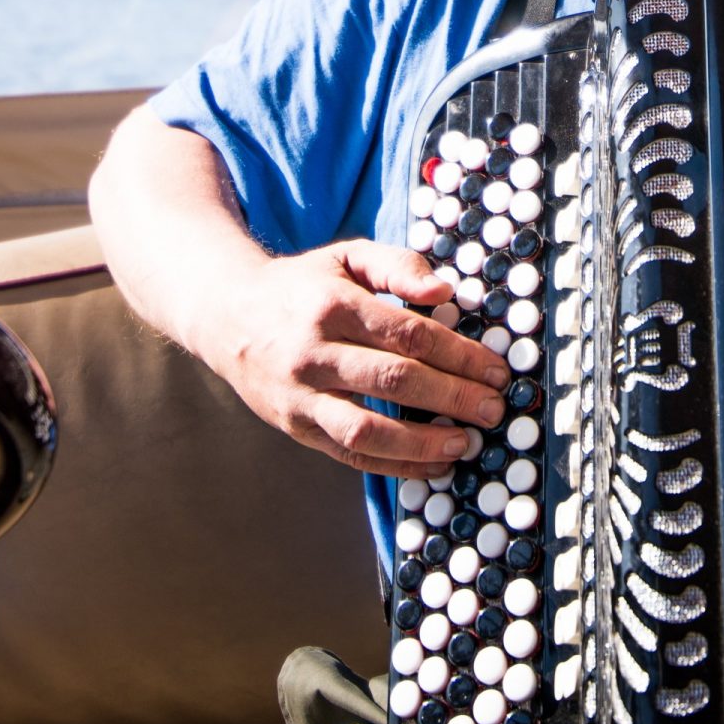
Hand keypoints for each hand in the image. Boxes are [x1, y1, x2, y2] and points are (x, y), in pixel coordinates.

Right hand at [201, 238, 512, 479]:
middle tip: (494, 407)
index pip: (407, 334)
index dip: (458, 355)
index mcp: (332, 305)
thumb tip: (444, 291)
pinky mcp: (296, 428)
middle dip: (454, 397)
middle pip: (394, 380)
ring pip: (368, 429)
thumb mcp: (346, 257)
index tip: (495, 369)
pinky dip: (396, 466)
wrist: (228, 315)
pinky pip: (350, 455)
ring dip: (424, 441)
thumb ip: (398, 266)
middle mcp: (313, 353)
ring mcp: (301, 396)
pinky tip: (433, 465)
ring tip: (466, 443)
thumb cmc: (302, 287)